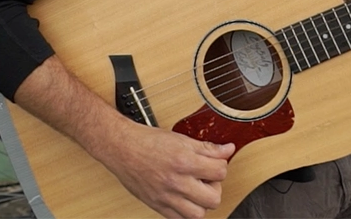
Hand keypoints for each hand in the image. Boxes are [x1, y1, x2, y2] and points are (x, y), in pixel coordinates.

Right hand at [94, 121, 234, 218]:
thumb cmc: (148, 142)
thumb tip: (228, 150)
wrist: (122, 149)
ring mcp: (166, 197)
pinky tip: (184, 199)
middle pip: (213, 198)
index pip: (220, 172)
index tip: (216, 163)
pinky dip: (186, 212)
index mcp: (184, 161)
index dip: (221, 166)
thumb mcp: (181, 139)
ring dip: (202, 203)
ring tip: (196, 190)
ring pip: (198, 214)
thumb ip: (207, 147)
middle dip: (215, 188)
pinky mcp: (157, 205)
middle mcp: (176, 182)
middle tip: (207, 179)